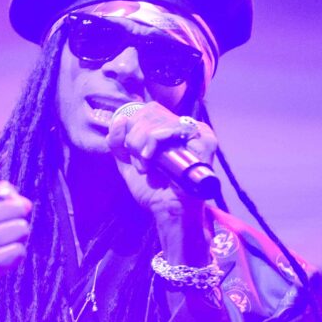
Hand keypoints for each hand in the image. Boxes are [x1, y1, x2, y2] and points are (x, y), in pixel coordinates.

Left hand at [106, 102, 217, 217]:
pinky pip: (174, 127)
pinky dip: (155, 139)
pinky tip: (151, 157)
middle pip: (150, 111)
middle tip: (140, 164)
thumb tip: (119, 120)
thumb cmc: (152, 188)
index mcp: (167, 128)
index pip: (145, 111)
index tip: (129, 153)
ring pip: (158, 119)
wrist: (168, 210)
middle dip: (134, 138)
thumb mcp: (127, 162)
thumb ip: (118, 141)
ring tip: (147, 167)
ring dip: (142, 144)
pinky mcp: (204, 140)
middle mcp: (182, 126)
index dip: (130, 128)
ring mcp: (195, 132)